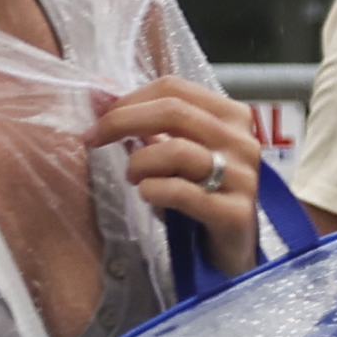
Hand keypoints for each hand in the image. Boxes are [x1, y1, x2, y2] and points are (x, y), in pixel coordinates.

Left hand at [94, 77, 267, 251]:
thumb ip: (142, 122)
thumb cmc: (197, 193)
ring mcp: (243, 176)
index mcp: (230, 116)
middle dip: (121, 121)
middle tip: (93, 139)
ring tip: (132, 177)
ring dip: (138, 162)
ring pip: (176, 150)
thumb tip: (98, 92)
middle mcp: (242, 140)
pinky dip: (152, 190)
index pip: (174, 88)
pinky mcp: (236, 212)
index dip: (129, 99)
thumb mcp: (171, 152)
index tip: (99, 119)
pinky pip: (182, 192)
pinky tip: (147, 194)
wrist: (229, 247)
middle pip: (174, 111)